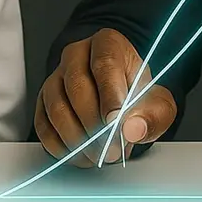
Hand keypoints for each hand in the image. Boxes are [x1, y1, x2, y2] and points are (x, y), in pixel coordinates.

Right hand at [35, 28, 176, 166]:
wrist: (121, 102)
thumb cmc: (137, 97)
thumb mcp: (158, 104)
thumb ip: (153, 116)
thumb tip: (133, 129)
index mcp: (107, 44)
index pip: (105, 63)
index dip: (110, 95)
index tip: (116, 122)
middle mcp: (76, 55)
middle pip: (77, 86)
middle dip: (95, 124)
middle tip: (112, 150)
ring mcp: (55, 78)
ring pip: (57, 108)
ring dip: (78, 140)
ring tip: (100, 156)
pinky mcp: (43, 103)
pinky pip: (44, 126)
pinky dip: (62, 148)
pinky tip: (82, 156)